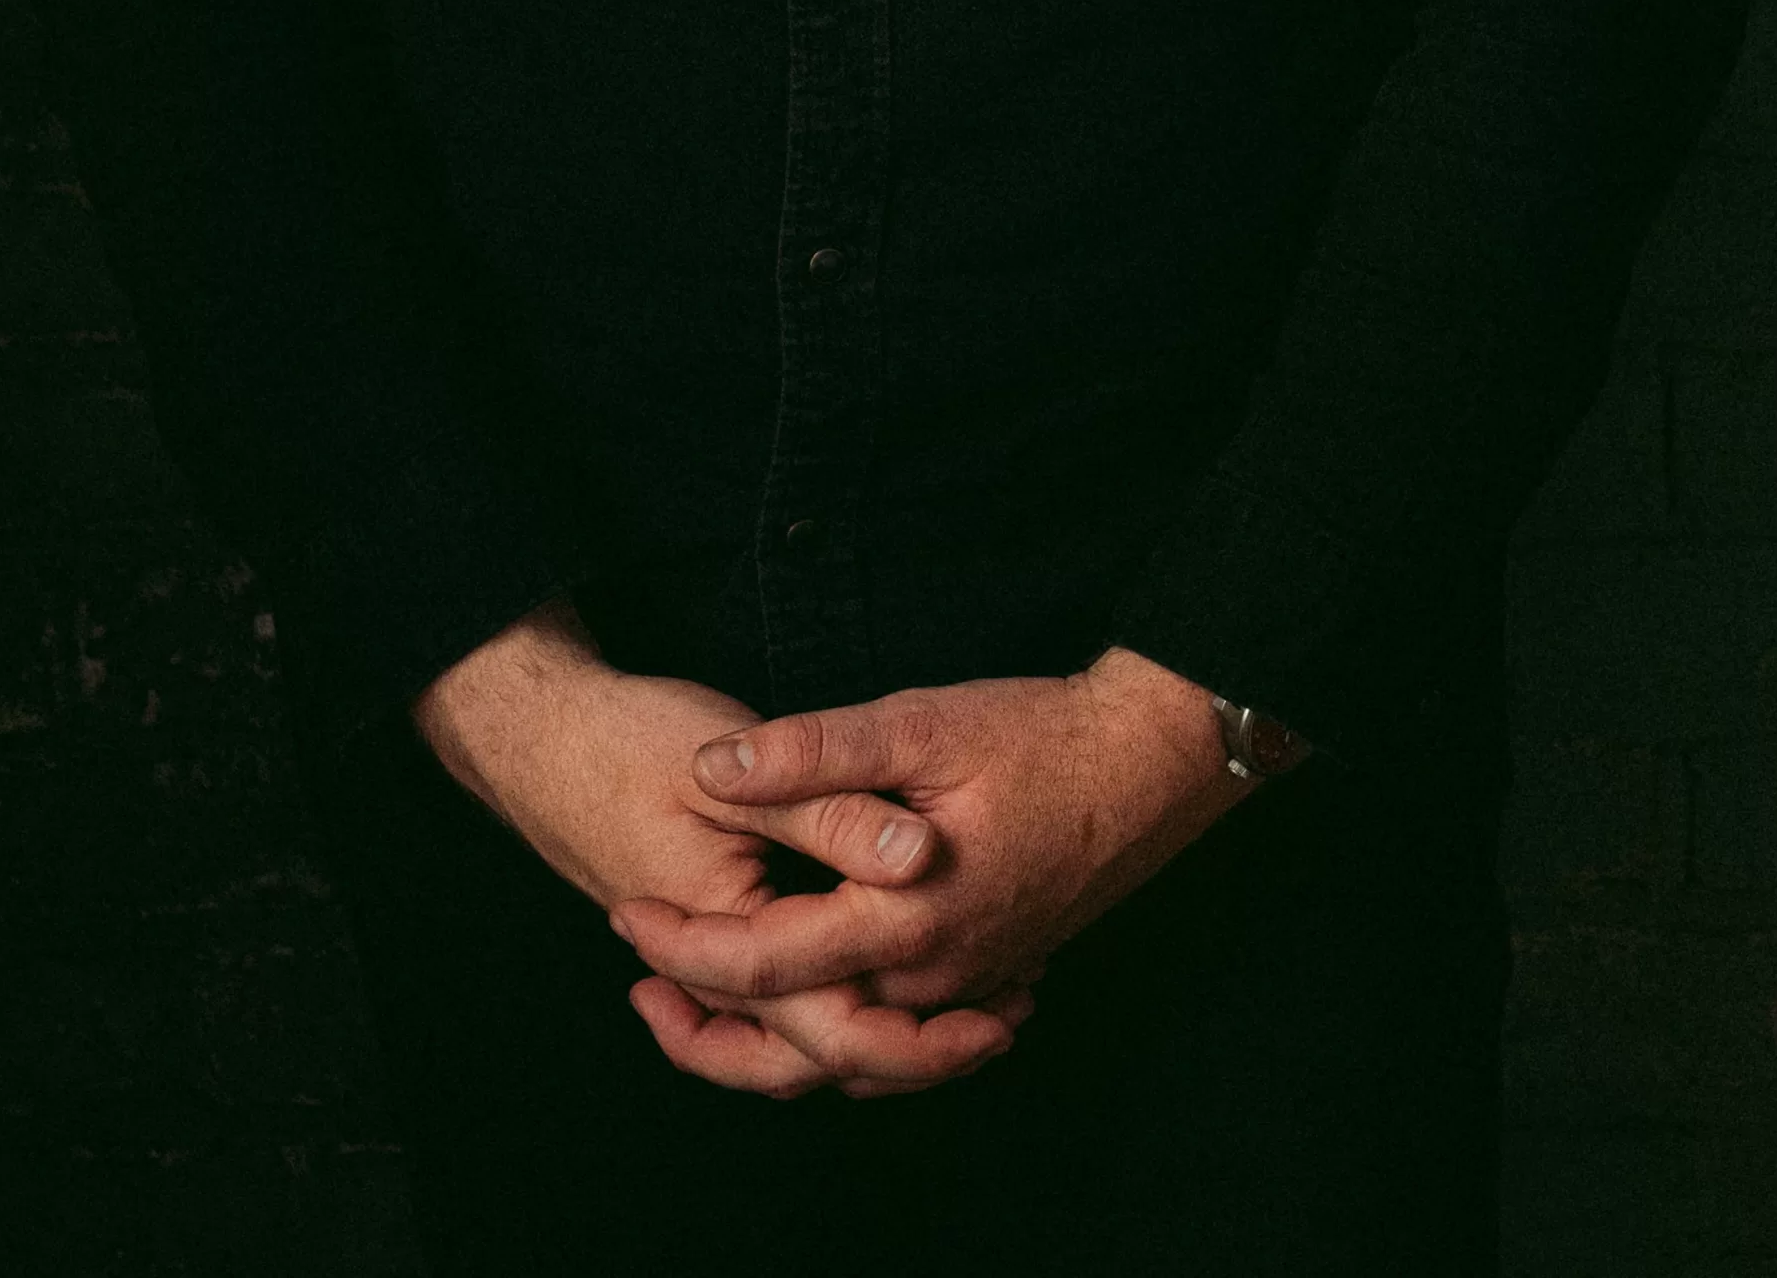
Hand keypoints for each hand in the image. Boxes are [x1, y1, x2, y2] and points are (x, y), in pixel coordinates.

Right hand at [410, 600, 1032, 1099]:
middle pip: (818, 1058)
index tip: (1004, 1011)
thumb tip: (918, 857)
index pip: (835, 1032)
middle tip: (1004, 1023)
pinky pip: (775, 1001)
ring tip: (965, 1009)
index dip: (926, 1038)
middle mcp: (713, 970)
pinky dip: (833, 1002)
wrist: (536, 736)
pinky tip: (887, 967)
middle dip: (916, 1055)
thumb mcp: (738, 769)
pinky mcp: (709, 930)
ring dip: (878, 1033)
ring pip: (794, 1038)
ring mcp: (706, 957)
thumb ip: (830, 811)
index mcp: (727, 938)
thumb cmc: (629, 742)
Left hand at [604, 647, 1245, 1082]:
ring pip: (851, 1051)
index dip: (680, 942)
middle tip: (640, 988)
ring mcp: (970, 984)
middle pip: (798, 1040)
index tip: (623, 911)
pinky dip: (839, 1030)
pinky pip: (900, 1034)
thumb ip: (812, 750)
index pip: (763, 961)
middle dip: (708, 1025)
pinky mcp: (993, 974)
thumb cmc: (1042, 735)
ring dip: (771, 1035)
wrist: (1153, 760)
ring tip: (701, 1001)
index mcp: (905, 917)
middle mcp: (935, 973)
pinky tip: (808, 994)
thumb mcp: (918, 724)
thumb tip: (715, 764)